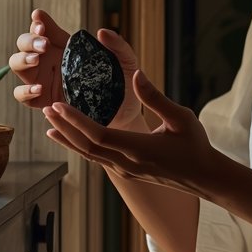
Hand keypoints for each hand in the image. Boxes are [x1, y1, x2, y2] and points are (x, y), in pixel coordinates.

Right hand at [11, 9, 144, 128]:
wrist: (124, 115)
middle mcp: (51, 61)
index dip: (39, 22)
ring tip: (36, 59)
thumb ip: (118, 45)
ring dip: (22, 59)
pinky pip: (23, 96)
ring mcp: (44, 81)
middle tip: (44, 43)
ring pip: (18, 65)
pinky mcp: (44, 103)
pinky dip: (25, 91)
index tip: (40, 18)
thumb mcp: (126, 62)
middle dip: (29, 39)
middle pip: (25, 43)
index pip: (45, 29)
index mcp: (66, 47)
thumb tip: (101, 32)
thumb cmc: (123, 85)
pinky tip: (38, 88)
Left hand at [42, 69, 217, 191]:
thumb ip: (156, 97)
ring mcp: (126, 171)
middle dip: (65, 127)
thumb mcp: (180, 117)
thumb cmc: (196, 145)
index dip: (76, 121)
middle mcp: (127, 163)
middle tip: (46, 109)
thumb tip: (136, 74)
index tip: (58, 105)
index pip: (98, 135)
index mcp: (138, 149)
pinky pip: (97, 159)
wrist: (205, 177)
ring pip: (89, 155)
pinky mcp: (127, 173)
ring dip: (68, 139)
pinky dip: (80, 147)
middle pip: (86, 146)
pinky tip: (70, 139)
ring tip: (50, 124)